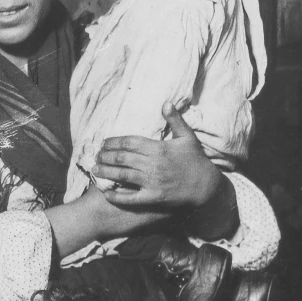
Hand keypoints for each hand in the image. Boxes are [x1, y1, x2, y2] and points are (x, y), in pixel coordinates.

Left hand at [96, 105, 222, 213]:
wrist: (206, 185)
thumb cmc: (196, 160)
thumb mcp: (187, 137)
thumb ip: (175, 120)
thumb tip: (166, 103)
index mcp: (158, 148)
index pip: (130, 142)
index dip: (114, 142)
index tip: (104, 143)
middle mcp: (153, 164)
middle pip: (122, 158)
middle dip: (106, 156)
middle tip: (96, 155)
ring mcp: (152, 182)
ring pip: (123, 175)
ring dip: (106, 172)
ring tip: (95, 170)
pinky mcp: (153, 197)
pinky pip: (131, 198)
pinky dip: (116, 196)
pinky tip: (106, 193)